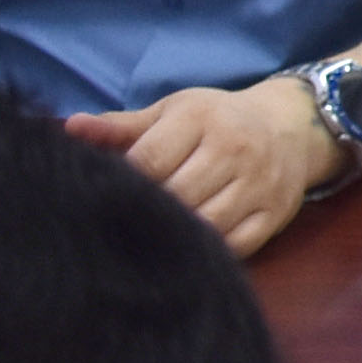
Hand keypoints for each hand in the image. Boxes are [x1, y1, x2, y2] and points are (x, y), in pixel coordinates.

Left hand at [61, 78, 338, 256]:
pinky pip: (234, 245)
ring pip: (205, 224)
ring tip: (153, 235)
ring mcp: (259, 184)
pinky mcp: (275, 214)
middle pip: (176, 196)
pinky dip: (207, 250)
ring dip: (176, 234)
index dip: (124, 184)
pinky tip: (187, 245)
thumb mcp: (173, 112)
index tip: (110, 195)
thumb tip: (70, 128)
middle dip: (148, 211)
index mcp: (201, 119)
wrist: (291, 126)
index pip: (149, 161)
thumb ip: (121, 126)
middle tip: (128, 220)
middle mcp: (235, 149)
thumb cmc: (216, 120)